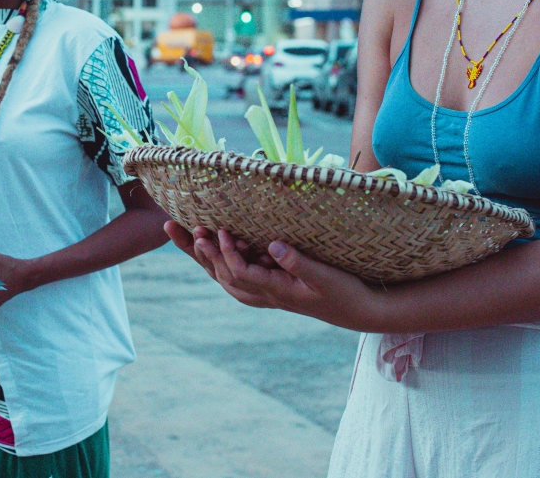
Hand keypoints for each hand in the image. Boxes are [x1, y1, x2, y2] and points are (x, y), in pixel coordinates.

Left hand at [176, 225, 382, 329]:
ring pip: (227, 278)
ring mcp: (269, 292)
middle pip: (222, 276)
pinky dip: (223, 263)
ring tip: (189, 235)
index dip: (225, 253)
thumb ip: (298, 261)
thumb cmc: (345, 292)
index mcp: (276, 291)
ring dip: (206, 258)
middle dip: (200, 253)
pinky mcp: (275, 286)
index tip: (219, 230)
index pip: (238, 273)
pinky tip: (219, 248)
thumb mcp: (324, 275)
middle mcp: (266, 295)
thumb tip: (271, 245)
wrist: (360, 311)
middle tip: (179, 228)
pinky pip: (239, 277)